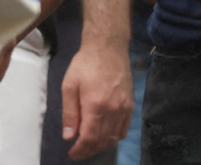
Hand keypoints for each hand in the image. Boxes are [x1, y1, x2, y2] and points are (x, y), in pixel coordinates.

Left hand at [60, 38, 133, 159]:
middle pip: (102, 141)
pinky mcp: (130, 104)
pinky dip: (115, 137)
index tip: (72, 153)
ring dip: (101, 145)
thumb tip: (69, 136)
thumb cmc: (86, 63)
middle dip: (89, 150)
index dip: (81, 150)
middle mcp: (113, 109)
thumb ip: (70, 113)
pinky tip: (105, 135)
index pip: (90, 138)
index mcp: (96, 105)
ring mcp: (124, 107)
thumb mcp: (69, 86)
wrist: (108, 46)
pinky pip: (125, 128)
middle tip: (78, 151)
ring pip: (114, 137)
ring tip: (89, 144)